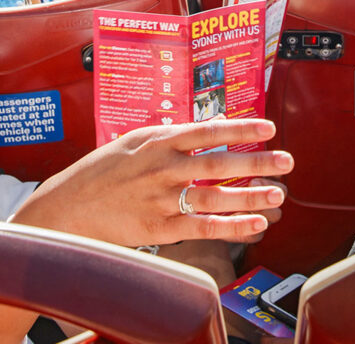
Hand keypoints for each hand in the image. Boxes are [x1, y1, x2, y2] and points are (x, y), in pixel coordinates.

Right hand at [11, 117, 291, 247]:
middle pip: (218, 164)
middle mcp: (162, 168)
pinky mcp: (158, 229)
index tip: (269, 126)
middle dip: (257, 162)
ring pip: (215, 198)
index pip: (207, 130)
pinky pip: (202, 228)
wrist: (68, 208)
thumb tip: (209, 127)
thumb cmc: (102, 171)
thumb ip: (170, 136)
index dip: (241, 127)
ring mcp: (160, 199)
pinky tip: (255, 225)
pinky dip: (231, 227)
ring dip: (250, 197)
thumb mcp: (133, 141)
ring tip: (278, 194)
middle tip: (287, 161)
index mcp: (157, 140)